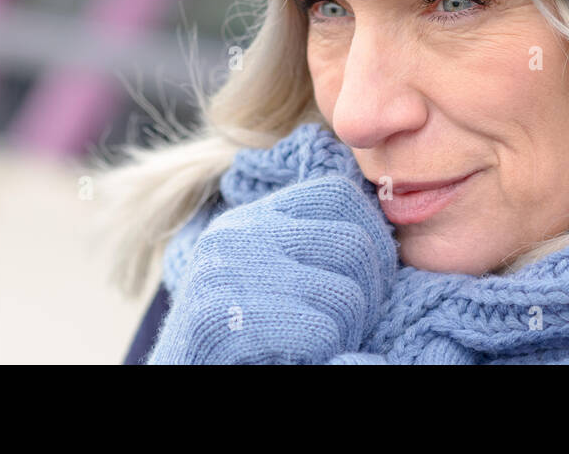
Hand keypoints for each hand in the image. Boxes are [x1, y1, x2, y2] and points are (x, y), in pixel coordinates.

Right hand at [149, 172, 399, 363]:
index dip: (371, 239)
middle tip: (349, 327)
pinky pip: (319, 330)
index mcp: (251, 218)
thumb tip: (382, 236)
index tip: (368, 285)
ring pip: (346, 294)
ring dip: (346, 331)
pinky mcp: (220, 319)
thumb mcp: (274, 279)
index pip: (338, 193)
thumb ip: (312, 249)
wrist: (186, 374)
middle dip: (368, 294)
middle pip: (354, 242)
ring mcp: (226, 272)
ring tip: (319, 344)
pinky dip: (324, 353)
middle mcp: (237, 234)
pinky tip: (297, 357)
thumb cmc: (241, 343)